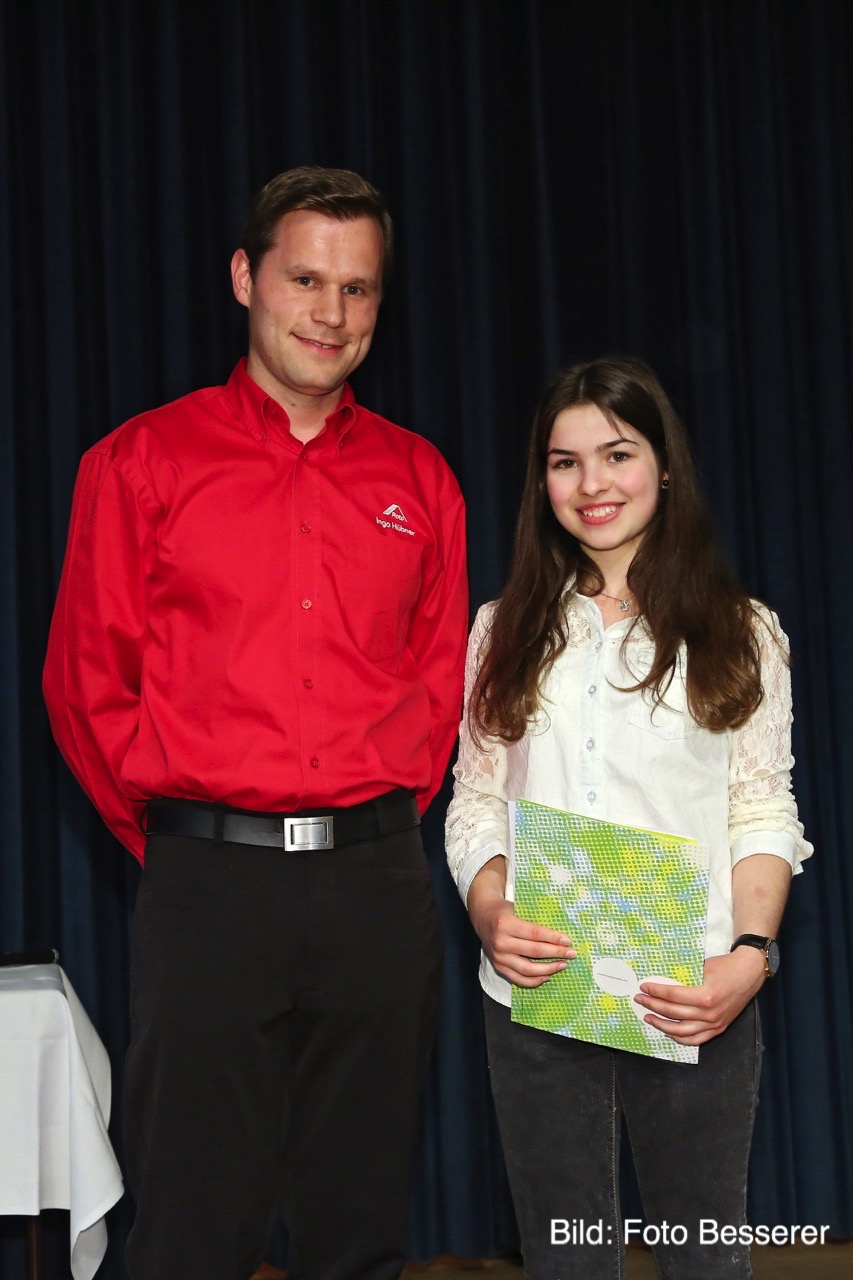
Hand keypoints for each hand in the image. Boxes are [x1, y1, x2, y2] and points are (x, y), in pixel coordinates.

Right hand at [466, 858, 575, 986]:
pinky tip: (547, 976)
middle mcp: (500, 942)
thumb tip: (559, 935)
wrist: (482, 916)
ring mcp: (498, 957)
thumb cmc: (504, 910)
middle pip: (534, 951)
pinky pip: (518, 979)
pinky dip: (534, 980)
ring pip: (528, 969)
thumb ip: (533, 921)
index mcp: (505, 923)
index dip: (553, 938)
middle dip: (556, 953)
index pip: (534, 933)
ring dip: (549, 969)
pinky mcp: (498, 967)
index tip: (568, 941)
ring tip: (562, 965)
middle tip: (571, 953)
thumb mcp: (516, 908)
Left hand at [633, 949, 766, 1045]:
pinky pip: (696, 1040)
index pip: (672, 996)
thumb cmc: (725, 967)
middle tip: (640, 999)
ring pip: (681, 1031)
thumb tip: (659, 980)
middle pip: (673, 1013)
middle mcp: (709, 1014)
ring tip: (648, 1017)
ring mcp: (714, 1024)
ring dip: (661, 1025)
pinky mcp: (718, 1029)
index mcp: (705, 996)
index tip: (643, 987)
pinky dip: (679, 1038)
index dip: (655, 991)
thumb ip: (683, 976)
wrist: (748, 974)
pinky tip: (667, 1032)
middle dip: (653, 1005)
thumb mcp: (702, 967)